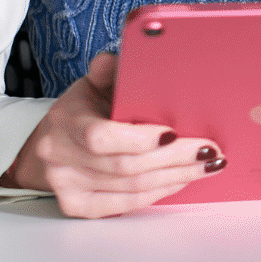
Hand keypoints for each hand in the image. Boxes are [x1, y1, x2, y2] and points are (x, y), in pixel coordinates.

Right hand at [1, 51, 224, 217]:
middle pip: (126, 165)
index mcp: (65, 120)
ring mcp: (65, 185)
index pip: (101, 136)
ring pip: (132, 187)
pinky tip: (181, 179)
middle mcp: (59, 156)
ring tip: (207, 165)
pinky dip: (160, 192)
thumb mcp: (93, 83)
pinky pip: (127, 203)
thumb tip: (124, 56)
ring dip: (176, 177)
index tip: (175, 133)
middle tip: (208, 151)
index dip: (140, 139)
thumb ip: (109, 71)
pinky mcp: (77, 206)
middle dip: (175, 159)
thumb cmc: (82, 110)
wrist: (52, 141)